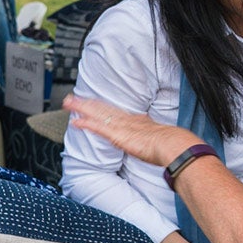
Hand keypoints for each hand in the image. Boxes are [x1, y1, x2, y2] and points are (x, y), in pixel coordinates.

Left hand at [63, 94, 202, 168]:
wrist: (173, 145)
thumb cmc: (172, 145)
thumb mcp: (162, 139)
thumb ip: (156, 140)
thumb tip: (161, 144)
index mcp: (138, 121)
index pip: (116, 112)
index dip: (104, 107)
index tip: (95, 104)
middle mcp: (128, 121)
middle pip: (104, 109)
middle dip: (88, 103)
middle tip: (74, 98)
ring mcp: (122, 127)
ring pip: (98, 114)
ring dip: (82, 108)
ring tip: (68, 103)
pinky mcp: (118, 135)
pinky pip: (98, 128)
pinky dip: (86, 124)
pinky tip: (75, 121)